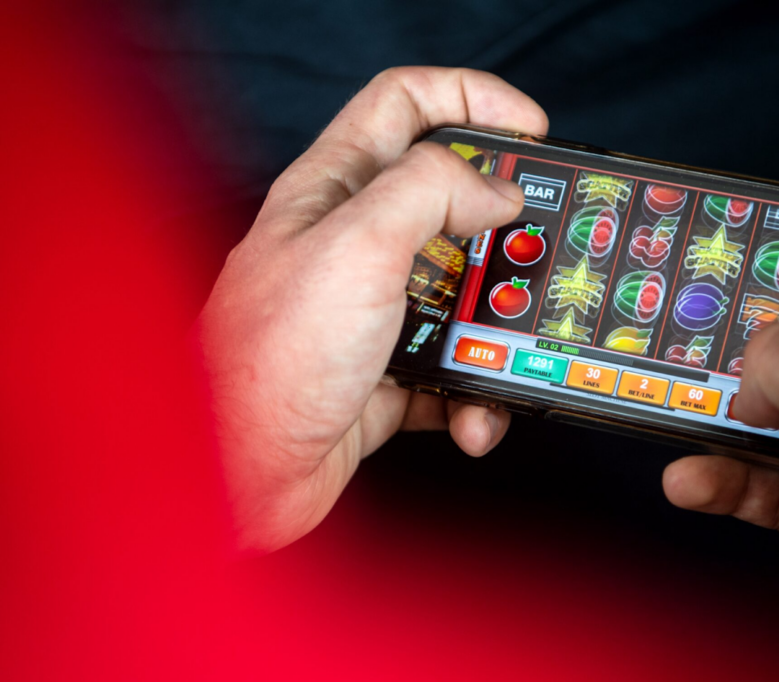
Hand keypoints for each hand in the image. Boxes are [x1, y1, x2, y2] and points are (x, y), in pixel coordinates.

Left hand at [196, 67, 546, 551]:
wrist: (237, 480)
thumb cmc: (272, 359)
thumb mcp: (356, 247)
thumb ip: (431, 193)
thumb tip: (495, 190)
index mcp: (334, 190)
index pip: (406, 105)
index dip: (473, 101)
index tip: (532, 132)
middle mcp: (353, 245)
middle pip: (449, 203)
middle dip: (504, 229)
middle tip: (538, 250)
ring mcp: (372, 313)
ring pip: (461, 297)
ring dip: (496, 330)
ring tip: (508, 353)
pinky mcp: (387, 376)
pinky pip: (454, 372)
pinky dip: (475, 397)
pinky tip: (472, 418)